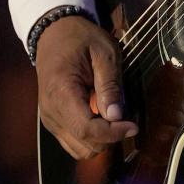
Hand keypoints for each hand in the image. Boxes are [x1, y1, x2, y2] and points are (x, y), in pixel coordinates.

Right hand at [35, 14, 137, 159]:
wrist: (54, 33)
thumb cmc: (81, 39)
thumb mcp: (104, 53)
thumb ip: (110, 85)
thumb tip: (117, 116)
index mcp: (61, 92)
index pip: (87, 129)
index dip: (113, 134)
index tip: (133, 125)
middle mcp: (51, 111)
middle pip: (85, 145)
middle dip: (110, 137)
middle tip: (125, 116)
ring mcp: (49, 119)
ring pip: (80, 149)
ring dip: (101, 139)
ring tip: (111, 115)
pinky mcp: (53, 121)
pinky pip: (73, 142)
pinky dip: (91, 137)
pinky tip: (100, 117)